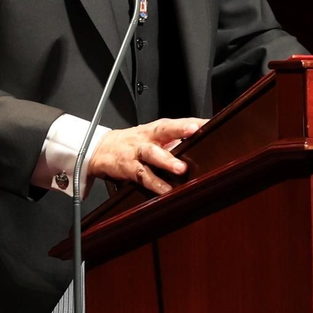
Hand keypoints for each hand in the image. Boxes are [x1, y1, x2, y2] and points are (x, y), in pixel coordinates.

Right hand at [87, 118, 205, 195]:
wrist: (102, 149)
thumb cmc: (135, 143)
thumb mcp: (154, 138)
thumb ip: (176, 141)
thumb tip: (203, 146)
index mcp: (157, 129)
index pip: (178, 123)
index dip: (193, 122)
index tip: (209, 122)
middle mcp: (148, 137)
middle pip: (164, 130)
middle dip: (179, 129)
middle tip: (194, 131)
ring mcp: (137, 152)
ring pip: (152, 153)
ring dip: (167, 161)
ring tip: (181, 169)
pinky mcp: (129, 167)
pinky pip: (143, 176)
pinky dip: (155, 184)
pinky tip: (166, 191)